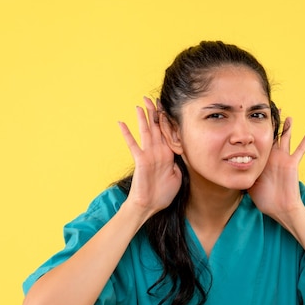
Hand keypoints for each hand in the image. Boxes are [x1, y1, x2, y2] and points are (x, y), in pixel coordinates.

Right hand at [118, 97, 181, 215]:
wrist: (150, 206)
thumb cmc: (163, 194)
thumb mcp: (177, 176)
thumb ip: (178, 163)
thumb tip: (182, 154)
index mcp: (168, 154)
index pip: (167, 132)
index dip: (167, 119)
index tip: (167, 106)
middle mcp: (158, 151)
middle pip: (156, 127)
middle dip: (155, 112)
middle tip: (151, 97)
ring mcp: (148, 155)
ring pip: (146, 131)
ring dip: (143, 118)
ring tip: (140, 104)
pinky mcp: (141, 160)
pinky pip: (133, 144)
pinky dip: (127, 134)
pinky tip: (121, 123)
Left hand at [248, 117, 304, 225]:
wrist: (279, 208)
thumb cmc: (266, 199)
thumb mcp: (250, 183)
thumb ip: (243, 174)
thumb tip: (228, 169)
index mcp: (262, 160)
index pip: (258, 142)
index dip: (255, 131)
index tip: (250, 120)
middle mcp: (273, 156)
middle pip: (272, 136)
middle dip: (271, 124)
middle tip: (269, 110)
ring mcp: (283, 158)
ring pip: (285, 138)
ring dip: (287, 127)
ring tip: (287, 115)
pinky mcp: (292, 163)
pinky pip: (300, 149)